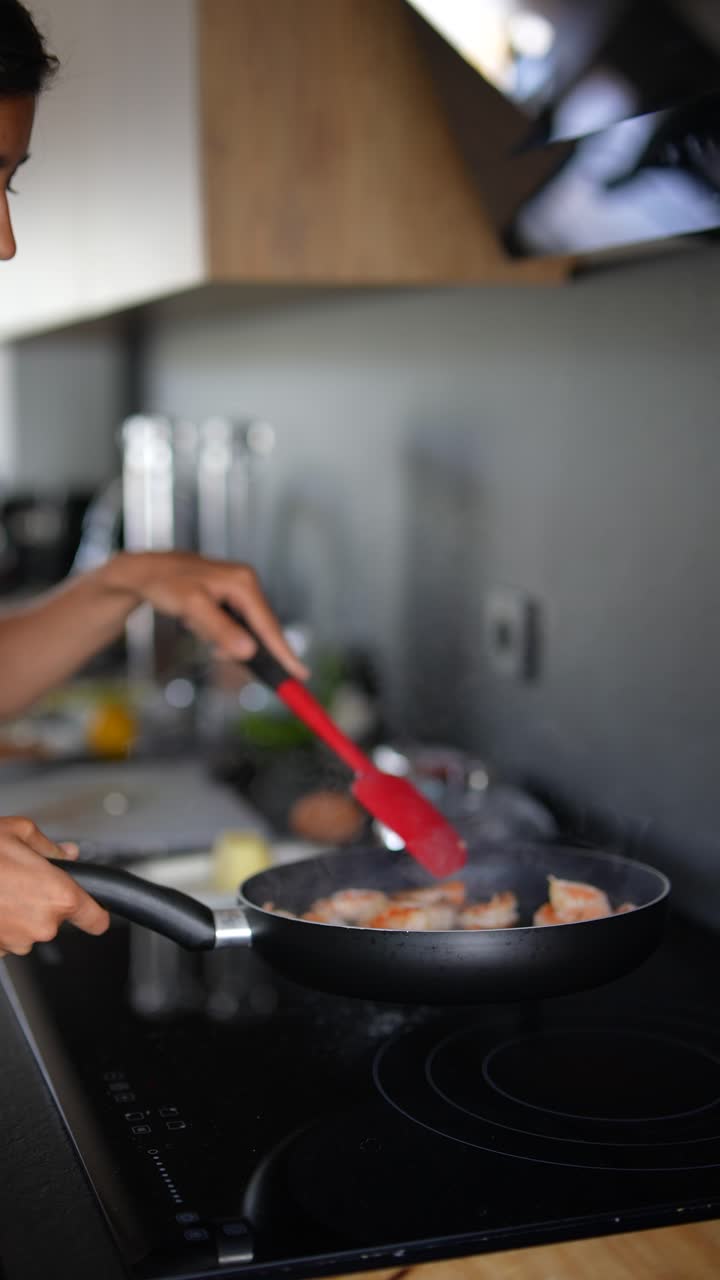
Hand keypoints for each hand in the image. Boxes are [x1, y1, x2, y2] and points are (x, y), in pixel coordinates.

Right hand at [0, 817, 109, 956]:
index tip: (95, 912)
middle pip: (56, 919)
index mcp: (59, 896)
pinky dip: (1, 922)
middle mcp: (42, 925)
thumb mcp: (20, 833)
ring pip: (28, 928)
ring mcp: (16, 942)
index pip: (96, 918)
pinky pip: (6, 936)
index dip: (96, 913)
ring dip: (18, 912)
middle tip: (21, 878)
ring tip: (0, 887)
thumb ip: (51, 848)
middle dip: (43, 900)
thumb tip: (68, 853)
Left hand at [105, 552, 309, 678]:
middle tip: (222, 648)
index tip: (300, 674)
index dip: (284, 652)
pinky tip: (197, 625)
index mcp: (243, 582)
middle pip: (259, 628)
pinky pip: (232, 624)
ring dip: (222, 638)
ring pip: (243, 629)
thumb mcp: (193, 608)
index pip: (268, 624)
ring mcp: (238, 590)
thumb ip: (221, 630)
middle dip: (242, 645)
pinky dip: (217, 632)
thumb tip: (248, 651)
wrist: (145, 572)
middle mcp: (245, 583)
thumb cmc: (166, 584)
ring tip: (194, 625)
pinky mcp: (228, 597)